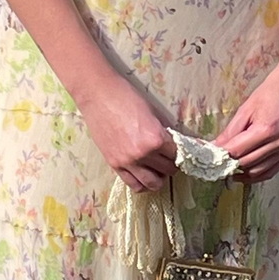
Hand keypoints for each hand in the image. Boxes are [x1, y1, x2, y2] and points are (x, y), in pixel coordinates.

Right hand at [78, 74, 175, 191]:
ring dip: (159, 177)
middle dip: (172, 163)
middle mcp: (143, 154)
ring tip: (157, 168)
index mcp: (156, 138)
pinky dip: (143, 183)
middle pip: (168, 170)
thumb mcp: (153, 112)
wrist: (97, 95)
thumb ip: (165, 131)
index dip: (181, 151)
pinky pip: (134, 184)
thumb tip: (175, 143)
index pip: (178, 154)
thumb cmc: (126, 97)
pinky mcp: (114, 165)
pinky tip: (145, 175)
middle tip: (169, 156)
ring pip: (153, 183)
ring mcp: (128, 162)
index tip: (179, 149)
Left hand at [213, 60, 278, 182]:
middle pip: (247, 163)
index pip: (237, 151)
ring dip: (241, 173)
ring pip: (258, 172)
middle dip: (228, 165)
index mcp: (267, 129)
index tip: (207, 157)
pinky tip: (245, 170)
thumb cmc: (273, 91)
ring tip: (228, 167)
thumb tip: (215, 147)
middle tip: (215, 163)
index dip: (219, 155)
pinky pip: (271, 171)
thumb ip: (231, 131)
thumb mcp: (247, 108)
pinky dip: (256, 173)